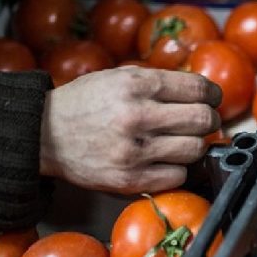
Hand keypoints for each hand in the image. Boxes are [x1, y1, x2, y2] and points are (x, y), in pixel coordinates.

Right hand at [40, 66, 221, 193]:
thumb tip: (204, 94)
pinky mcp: (129, 179)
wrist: (43, 135)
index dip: (213, 95)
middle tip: (203, 122)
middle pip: (203, 119)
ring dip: (195, 146)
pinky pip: (177, 176)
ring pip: (195, 149)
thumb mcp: (120, 77)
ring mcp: (133, 150)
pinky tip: (166, 161)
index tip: (212, 100)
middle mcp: (137, 116)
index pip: (199, 90)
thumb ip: (160, 83)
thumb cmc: (85, 103)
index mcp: (137, 85)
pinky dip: (178, 169)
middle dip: (209, 120)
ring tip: (183, 141)